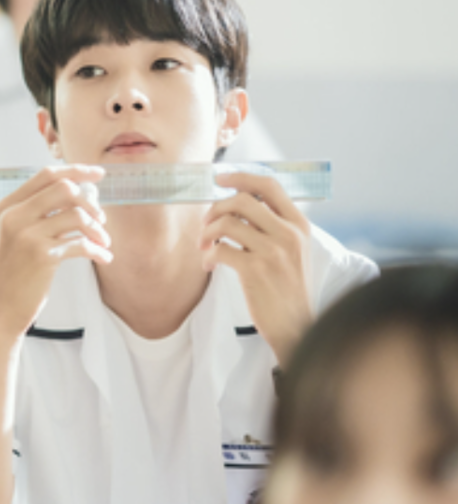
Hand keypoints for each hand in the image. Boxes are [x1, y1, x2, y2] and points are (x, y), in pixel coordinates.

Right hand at [0, 165, 110, 340]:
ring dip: (97, 229)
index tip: (98, 174)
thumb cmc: (11, 274)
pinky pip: (81, 243)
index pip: (46, 175)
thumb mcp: (13, 236)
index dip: (76, 170)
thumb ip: (35, 213)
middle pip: (64, 188)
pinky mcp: (42, 256)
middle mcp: (14, 216)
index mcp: (6, 207)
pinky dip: (98, 250)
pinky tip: (104, 258)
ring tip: (103, 242)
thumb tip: (76, 193)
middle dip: (90, 202)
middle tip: (101, 220)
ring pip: (77, 215)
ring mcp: (27, 235)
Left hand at [200, 172, 311, 364]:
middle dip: (215, 208)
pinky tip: (209, 266)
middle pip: (242, 200)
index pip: (269, 186)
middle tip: (205, 225)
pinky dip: (208, 256)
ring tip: (204, 248)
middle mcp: (289, 234)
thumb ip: (273, 226)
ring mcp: (273, 251)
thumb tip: (238, 202)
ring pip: (227, 223)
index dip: (241, 177)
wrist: (296, 326)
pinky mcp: (256, 270)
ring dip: (207, 234)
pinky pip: (220, 249)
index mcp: (299, 225)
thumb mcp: (292, 251)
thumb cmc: (287, 289)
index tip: (219, 178)